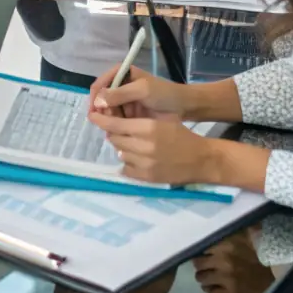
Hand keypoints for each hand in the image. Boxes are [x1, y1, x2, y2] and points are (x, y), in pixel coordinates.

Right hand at [88, 64, 188, 119]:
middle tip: (109, 124)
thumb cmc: (165, 94)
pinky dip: (115, 125)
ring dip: (108, 120)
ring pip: (107, 112)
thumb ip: (120, 94)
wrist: (184, 107)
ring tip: (115, 129)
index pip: (99, 85)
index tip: (94, 114)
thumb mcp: (142, 91)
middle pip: (101, 100)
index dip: (94, 99)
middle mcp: (119, 86)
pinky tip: (119, 132)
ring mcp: (124, 101)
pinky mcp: (129, 113)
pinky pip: (115, 120)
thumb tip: (97, 102)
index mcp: (121, 74)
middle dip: (102, 112)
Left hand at [89, 105, 212, 184]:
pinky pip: (126, 168)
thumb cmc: (181, 135)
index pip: (115, 124)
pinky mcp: (146, 177)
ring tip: (135, 145)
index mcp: (149, 128)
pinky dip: (129, 162)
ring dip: (123, 148)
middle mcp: (144, 146)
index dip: (101, 120)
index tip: (92, 116)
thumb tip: (114, 117)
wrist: (200, 159)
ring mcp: (144, 163)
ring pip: (120, 153)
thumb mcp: (162, 120)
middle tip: (121, 131)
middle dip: (115, 134)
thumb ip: (139, 119)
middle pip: (115, 139)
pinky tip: (139, 158)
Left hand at [193, 230, 273, 292]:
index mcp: (227, 244)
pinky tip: (222, 290)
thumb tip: (223, 217)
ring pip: (201, 279)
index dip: (203, 251)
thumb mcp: (248, 237)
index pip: (201, 247)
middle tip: (211, 267)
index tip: (208, 254)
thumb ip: (235, 228)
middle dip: (203, 265)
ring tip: (216, 279)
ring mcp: (225, 279)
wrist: (276, 281)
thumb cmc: (260, 257)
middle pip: (198, 264)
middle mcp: (223, 261)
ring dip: (207, 279)